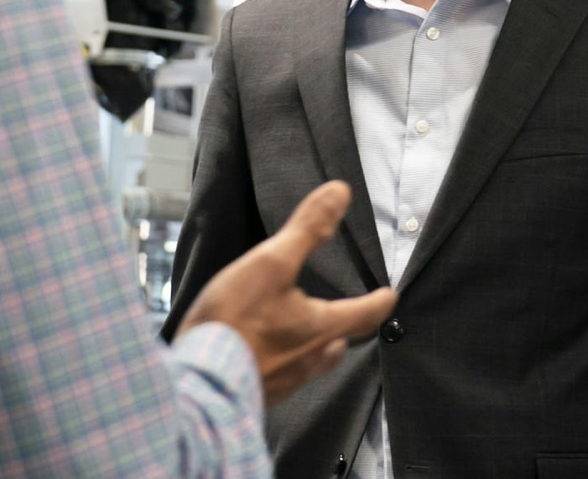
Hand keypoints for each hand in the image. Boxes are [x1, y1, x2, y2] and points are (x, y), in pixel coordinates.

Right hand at [174, 181, 397, 404]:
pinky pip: (282, 378)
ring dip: (319, 349)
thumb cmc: (235, 319)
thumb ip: (307, 230)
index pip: (364, 313)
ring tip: (315, 338)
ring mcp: (284, 382)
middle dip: (348, 328)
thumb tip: (339, 193)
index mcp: (320, 327)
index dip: (380, 301)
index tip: (390, 295)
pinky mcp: (258, 393)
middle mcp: (309, 360)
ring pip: (314, 364)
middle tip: (353, 317)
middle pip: (340, 343)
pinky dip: (284, 364)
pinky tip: (269, 357)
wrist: (197, 377)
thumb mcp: (271, 263)